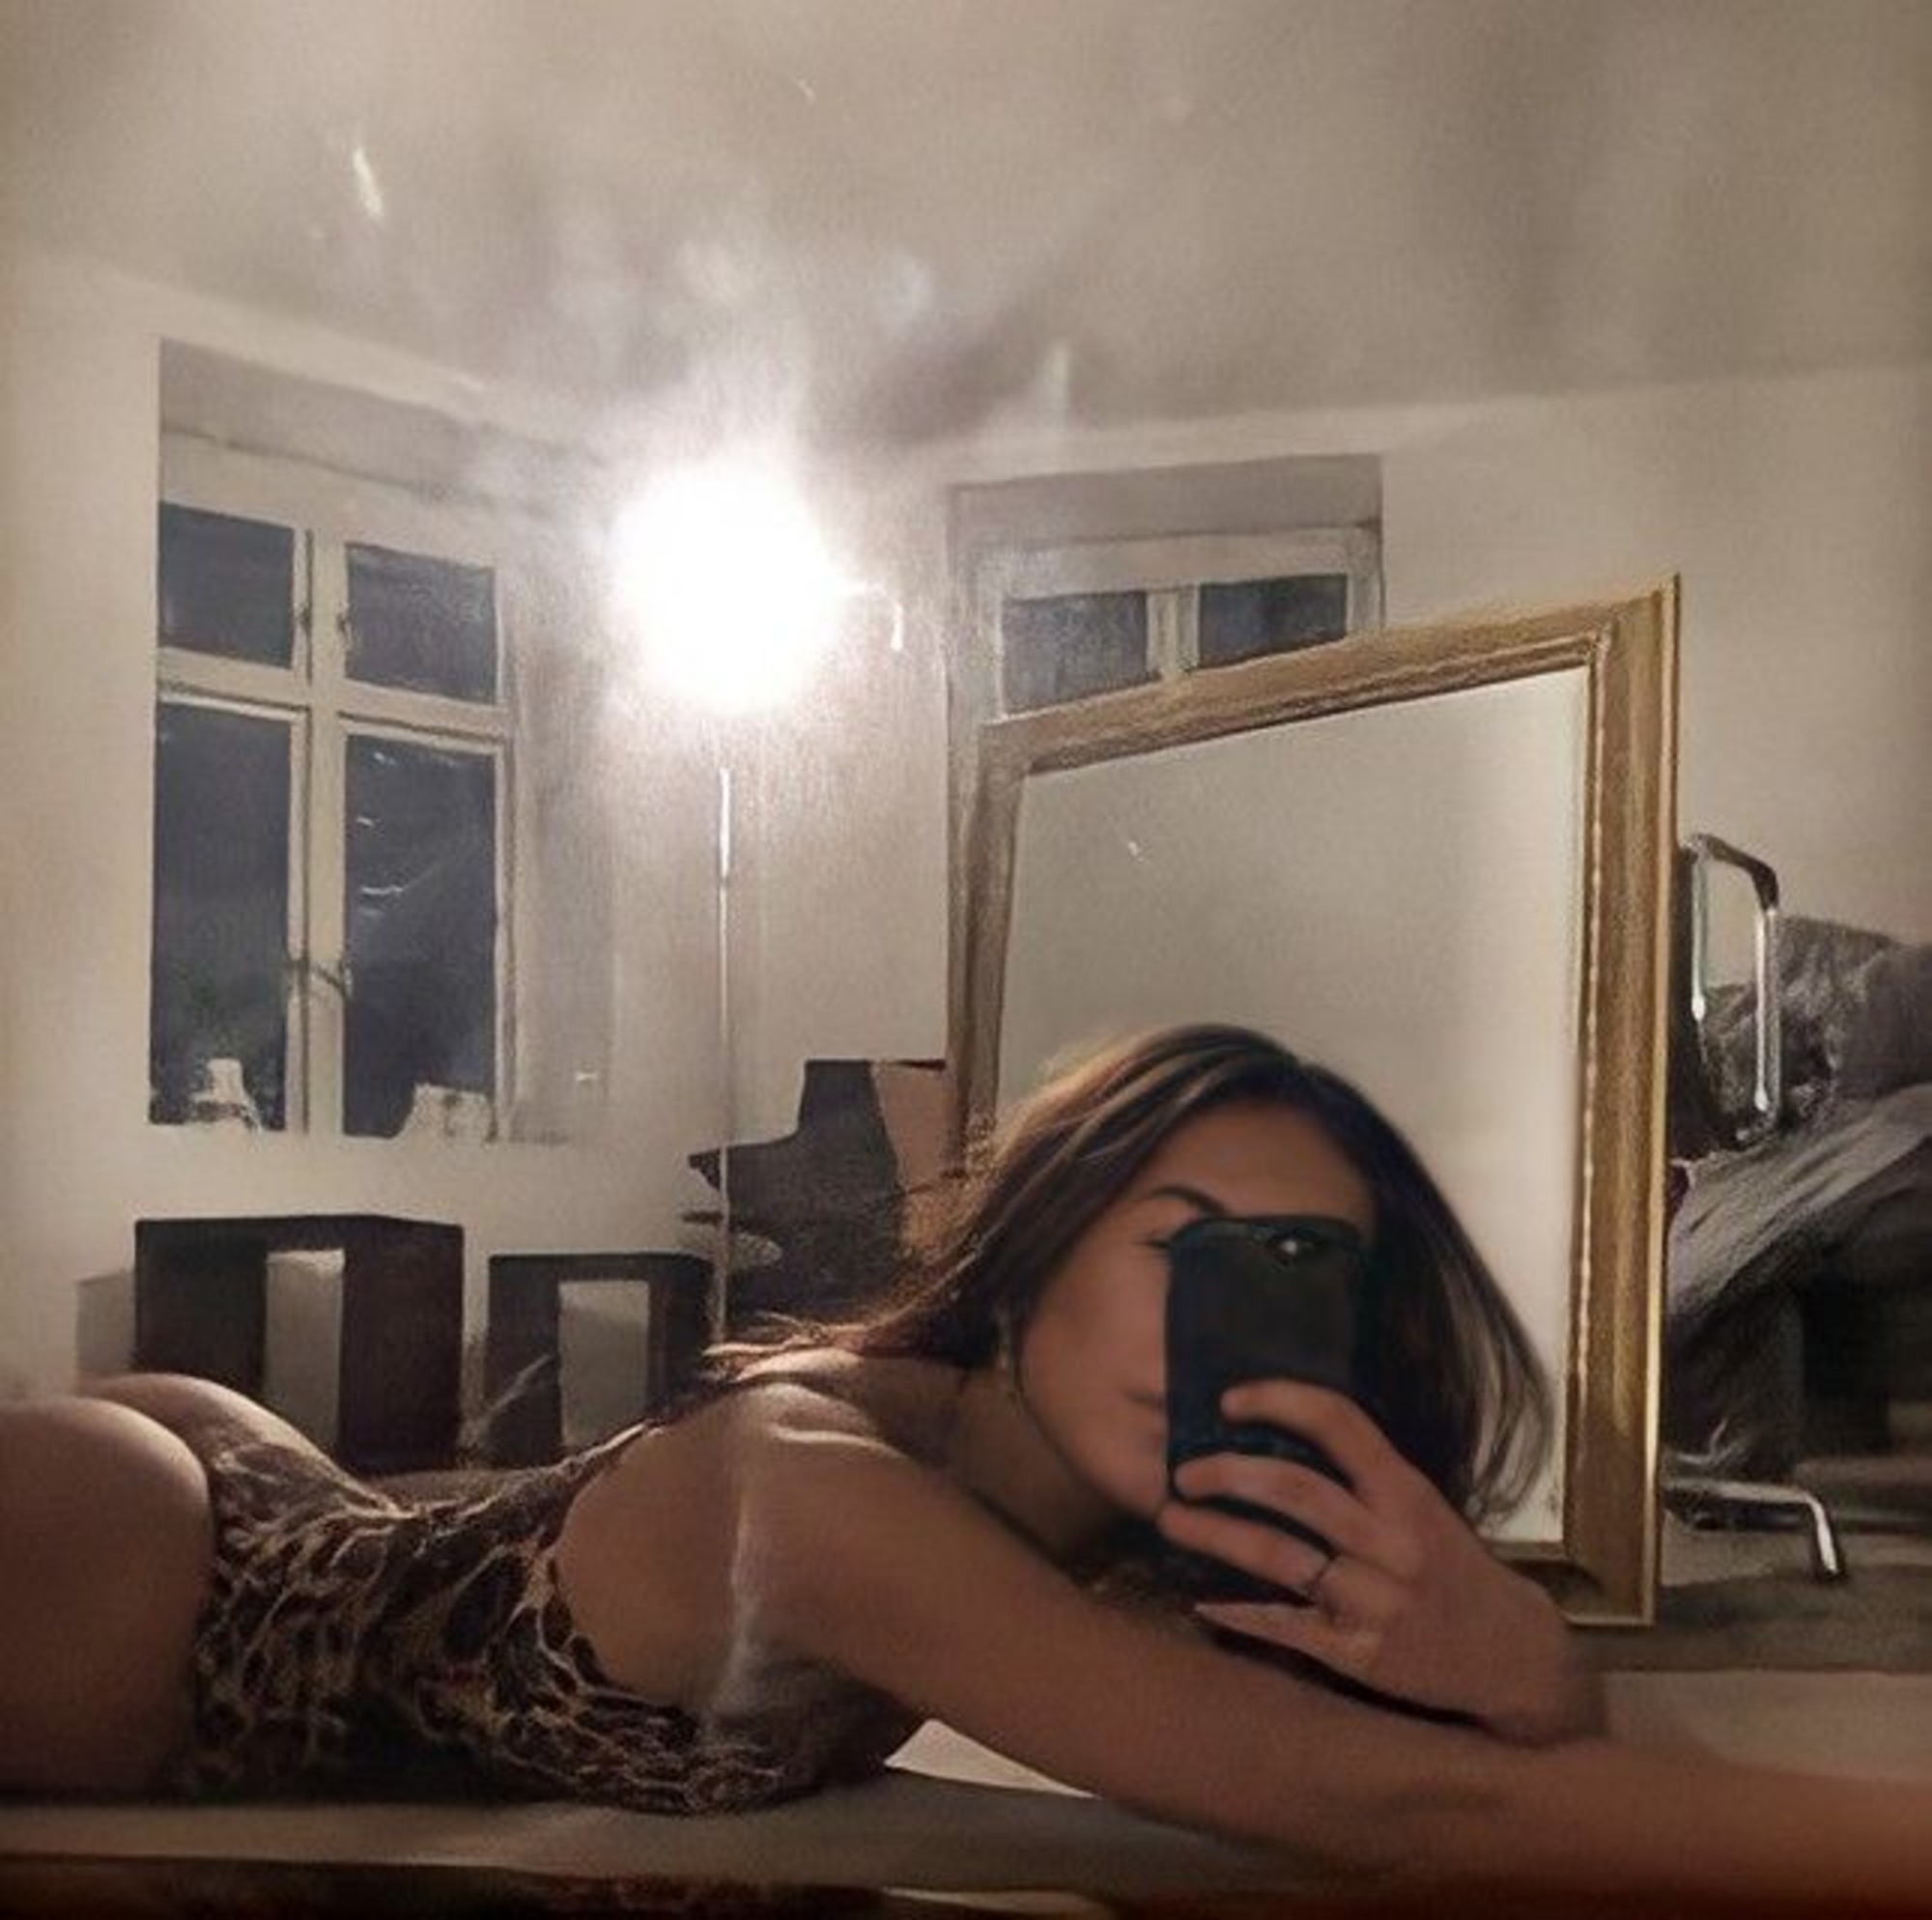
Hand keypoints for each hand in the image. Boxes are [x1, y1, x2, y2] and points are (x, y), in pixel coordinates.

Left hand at [1156, 1381, 1601, 1744]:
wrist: (1513, 1657)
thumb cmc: (1453, 1568)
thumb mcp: (1423, 1508)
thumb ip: (1364, 1476)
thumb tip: (1278, 1433)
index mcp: (1407, 1492)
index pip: (1339, 1423)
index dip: (1279, 1400)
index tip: (1227, 1400)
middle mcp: (1391, 1540)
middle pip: (1295, 1489)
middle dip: (1228, 1473)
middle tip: (1181, 1471)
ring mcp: (1374, 1600)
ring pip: (1278, 1556)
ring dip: (1214, 1534)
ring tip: (1170, 1520)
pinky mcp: (1359, 1655)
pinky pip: (1285, 1626)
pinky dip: (1237, 1612)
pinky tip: (1200, 1600)